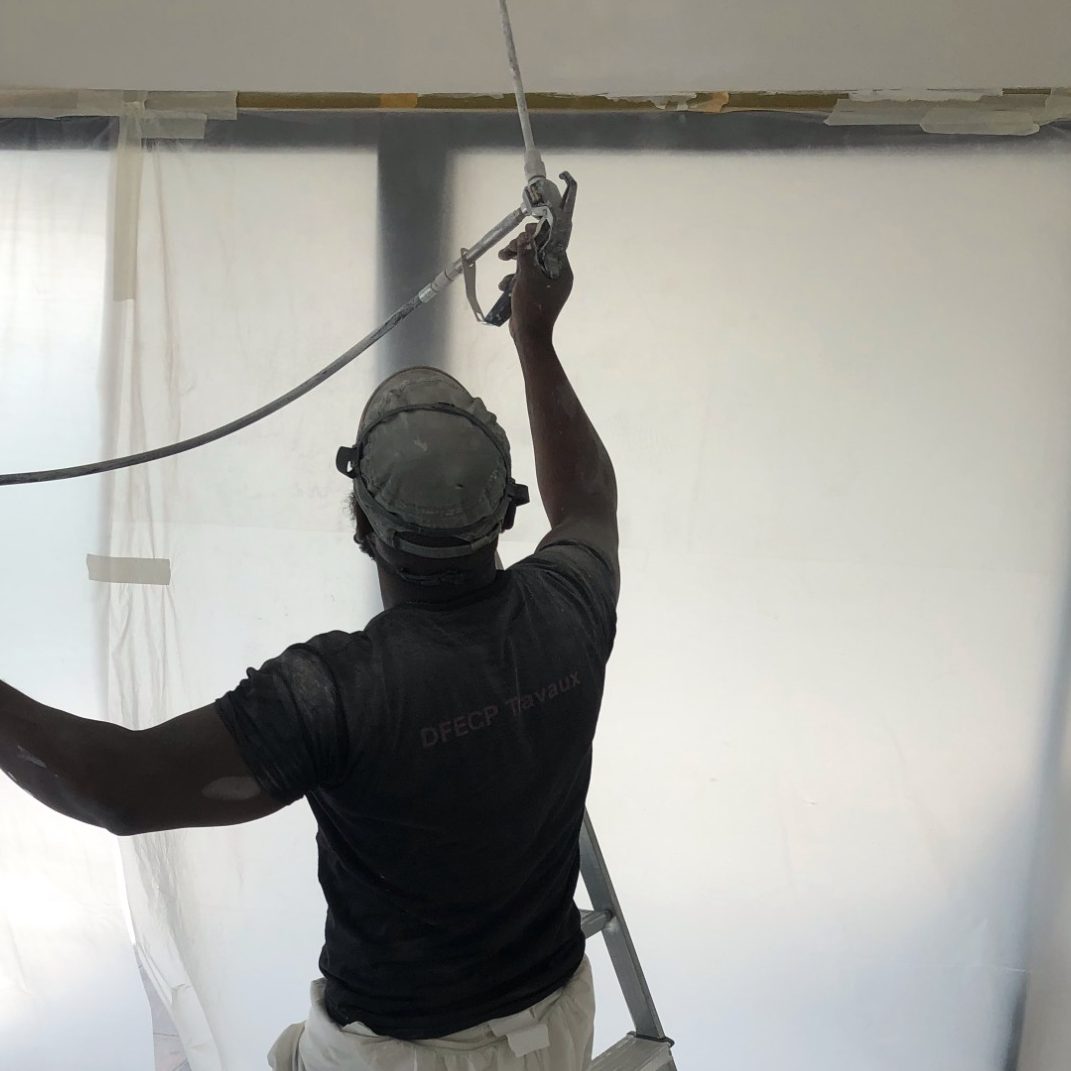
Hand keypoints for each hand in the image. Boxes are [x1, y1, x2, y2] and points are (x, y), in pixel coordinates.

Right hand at [497, 224, 573, 342]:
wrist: (528, 336)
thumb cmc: (532, 307)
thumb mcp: (526, 277)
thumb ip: (526, 254)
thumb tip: (525, 236)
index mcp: (562, 273)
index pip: (553, 246)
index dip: (539, 235)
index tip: (525, 229)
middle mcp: (557, 278)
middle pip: (539, 254)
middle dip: (521, 249)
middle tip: (508, 247)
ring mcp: (546, 288)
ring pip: (530, 266)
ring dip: (515, 263)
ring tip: (502, 258)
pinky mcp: (536, 295)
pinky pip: (525, 280)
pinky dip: (514, 279)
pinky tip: (504, 286)